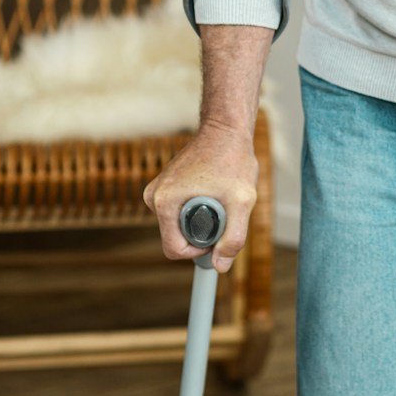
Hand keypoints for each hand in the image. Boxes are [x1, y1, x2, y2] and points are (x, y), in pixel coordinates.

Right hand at [142, 122, 257, 273]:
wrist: (225, 129)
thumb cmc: (233, 159)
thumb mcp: (242, 200)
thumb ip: (234, 237)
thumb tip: (219, 266)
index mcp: (164, 202)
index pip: (174, 249)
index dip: (198, 252)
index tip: (219, 235)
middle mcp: (153, 197)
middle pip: (176, 238)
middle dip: (201, 234)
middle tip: (224, 212)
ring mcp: (156, 191)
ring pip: (178, 226)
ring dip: (200, 221)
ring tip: (218, 198)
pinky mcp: (163, 186)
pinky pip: (179, 212)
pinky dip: (196, 209)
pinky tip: (211, 192)